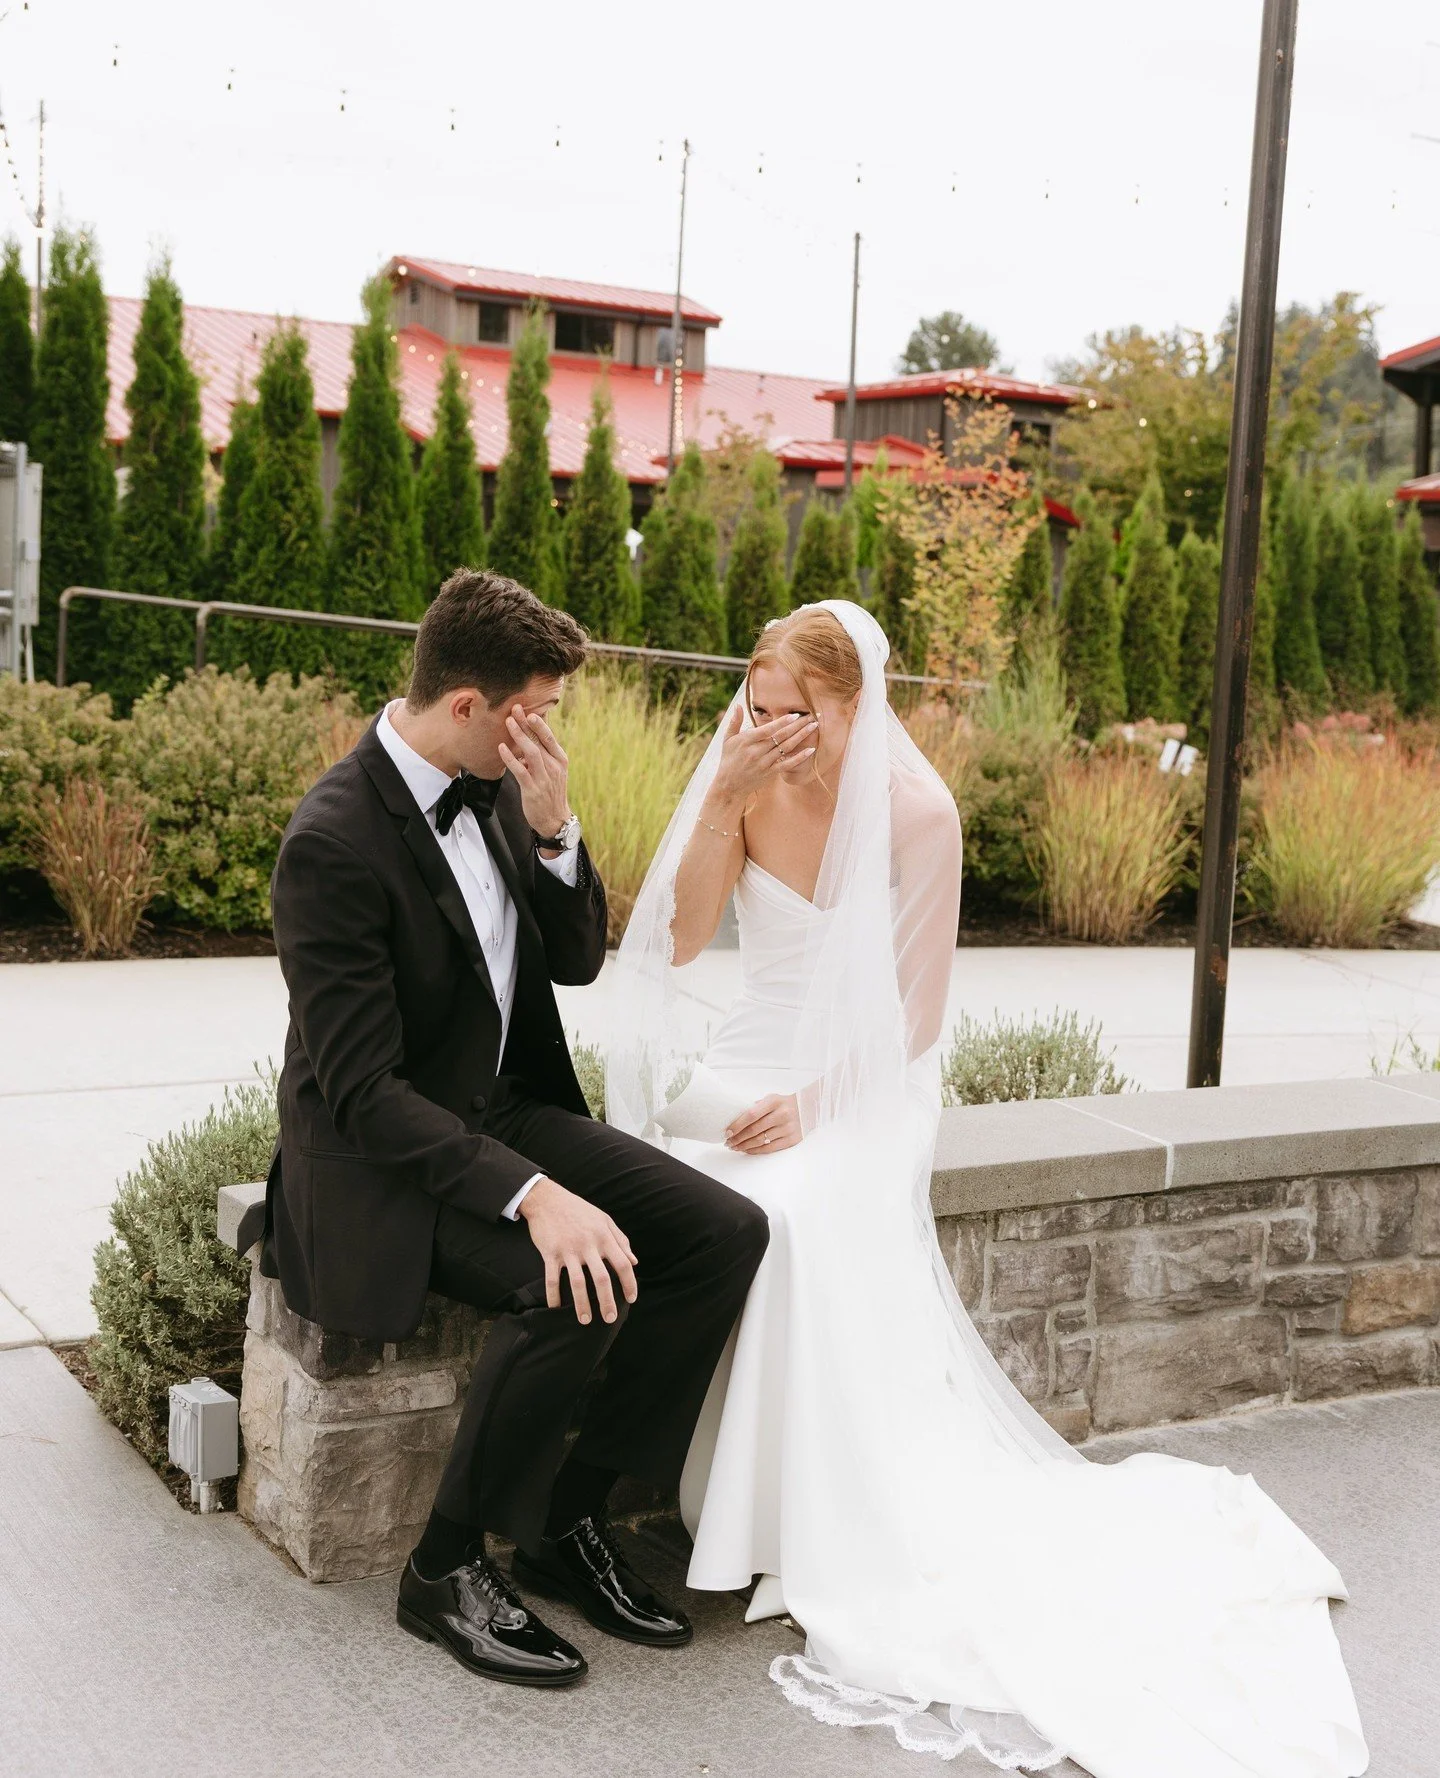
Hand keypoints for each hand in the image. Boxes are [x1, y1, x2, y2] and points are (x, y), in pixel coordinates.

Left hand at [499, 705, 571, 839]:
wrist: (555, 819)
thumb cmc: (551, 793)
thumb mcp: (553, 772)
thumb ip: (542, 756)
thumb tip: (525, 741)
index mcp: (560, 760)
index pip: (549, 738)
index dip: (540, 724)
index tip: (530, 712)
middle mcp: (554, 767)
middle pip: (539, 741)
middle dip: (526, 724)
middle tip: (515, 710)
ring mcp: (544, 778)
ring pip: (531, 752)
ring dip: (519, 736)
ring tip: (508, 723)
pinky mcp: (532, 789)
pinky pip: (520, 771)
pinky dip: (510, 758)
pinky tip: (501, 748)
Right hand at [518, 1176, 637, 1324]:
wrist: (548, 1199)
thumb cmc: (579, 1210)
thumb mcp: (604, 1220)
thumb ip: (620, 1240)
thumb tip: (634, 1261)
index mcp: (604, 1236)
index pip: (623, 1264)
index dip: (629, 1283)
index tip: (631, 1299)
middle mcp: (588, 1244)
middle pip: (602, 1278)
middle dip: (607, 1301)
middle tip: (610, 1319)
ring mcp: (568, 1249)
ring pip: (577, 1282)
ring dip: (582, 1304)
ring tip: (585, 1320)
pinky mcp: (550, 1252)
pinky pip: (552, 1278)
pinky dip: (553, 1295)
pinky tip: (555, 1308)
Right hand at [710, 705, 817, 806]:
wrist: (729, 786)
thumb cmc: (729, 759)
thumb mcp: (728, 739)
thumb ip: (735, 722)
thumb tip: (738, 706)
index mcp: (746, 741)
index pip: (767, 730)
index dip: (781, 722)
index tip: (795, 715)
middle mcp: (756, 752)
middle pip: (781, 736)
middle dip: (798, 725)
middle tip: (811, 716)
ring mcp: (764, 763)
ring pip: (786, 747)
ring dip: (801, 736)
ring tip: (814, 726)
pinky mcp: (770, 773)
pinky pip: (787, 764)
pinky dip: (800, 757)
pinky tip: (811, 749)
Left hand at [725, 1092, 801, 1154]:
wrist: (807, 1108)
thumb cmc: (783, 1104)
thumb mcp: (770, 1099)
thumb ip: (754, 1108)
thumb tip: (734, 1120)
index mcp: (774, 1102)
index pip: (751, 1115)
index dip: (737, 1125)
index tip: (727, 1132)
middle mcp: (782, 1115)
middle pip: (754, 1130)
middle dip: (738, 1138)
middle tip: (728, 1142)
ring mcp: (788, 1128)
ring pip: (760, 1141)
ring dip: (744, 1146)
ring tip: (735, 1147)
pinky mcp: (791, 1140)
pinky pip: (769, 1148)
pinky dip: (755, 1150)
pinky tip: (747, 1150)